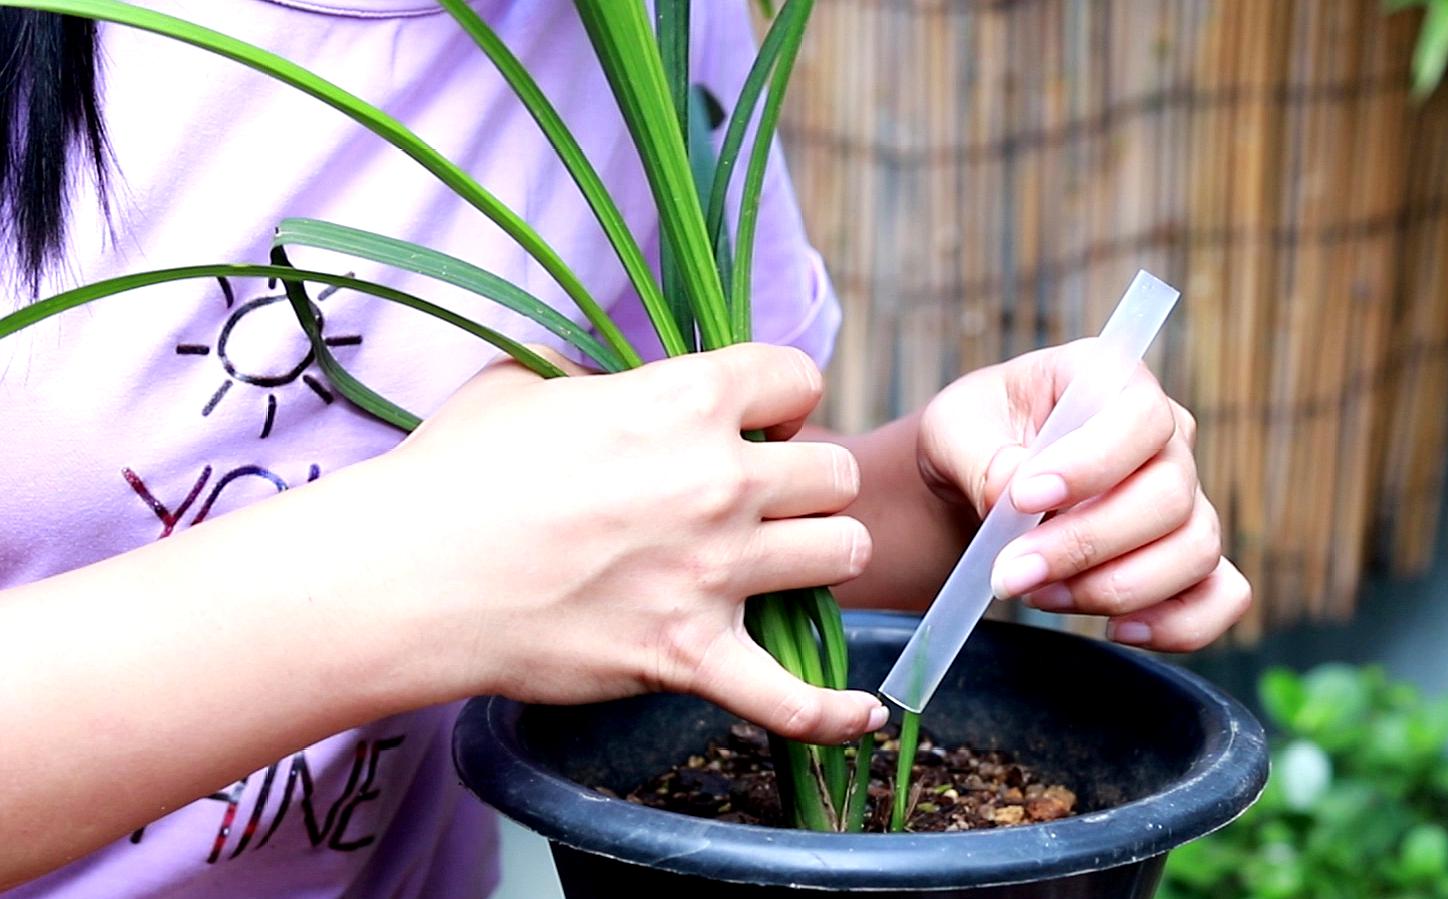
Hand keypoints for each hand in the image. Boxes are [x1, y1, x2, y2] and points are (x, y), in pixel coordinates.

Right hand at [369, 344, 885, 741]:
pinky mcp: (688, 655)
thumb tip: (612, 379)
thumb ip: (594, 375)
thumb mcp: (524, 384)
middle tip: (766, 501)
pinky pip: (793, 698)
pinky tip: (859, 710)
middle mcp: (717, 480)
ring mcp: (711, 572)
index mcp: (683, 400)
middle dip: (811, 484)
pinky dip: (830, 710)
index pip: (799, 376)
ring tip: (783, 567)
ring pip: (842, 554)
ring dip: (819, 559)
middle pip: (837, 472)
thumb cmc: (452, 474)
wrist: (403, 577)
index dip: (783, 399)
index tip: (756, 422)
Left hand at [916, 341, 1249, 650]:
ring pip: (1194, 550)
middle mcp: (1166, 438)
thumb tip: (1011, 489)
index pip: (1141, 415)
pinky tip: (1116, 630)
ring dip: (1114, 588)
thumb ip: (979, 455)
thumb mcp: (952, 429)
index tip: (1025, 497)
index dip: (1092, 462)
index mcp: (1112, 381)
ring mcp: (1186, 500)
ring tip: (1038, 594)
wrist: (979, 483)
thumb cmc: (974, 440)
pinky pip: (1222, 596)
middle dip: (1083, 546)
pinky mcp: (1188, 559)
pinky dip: (1179, 624)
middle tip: (1010, 574)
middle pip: (1169, 496)